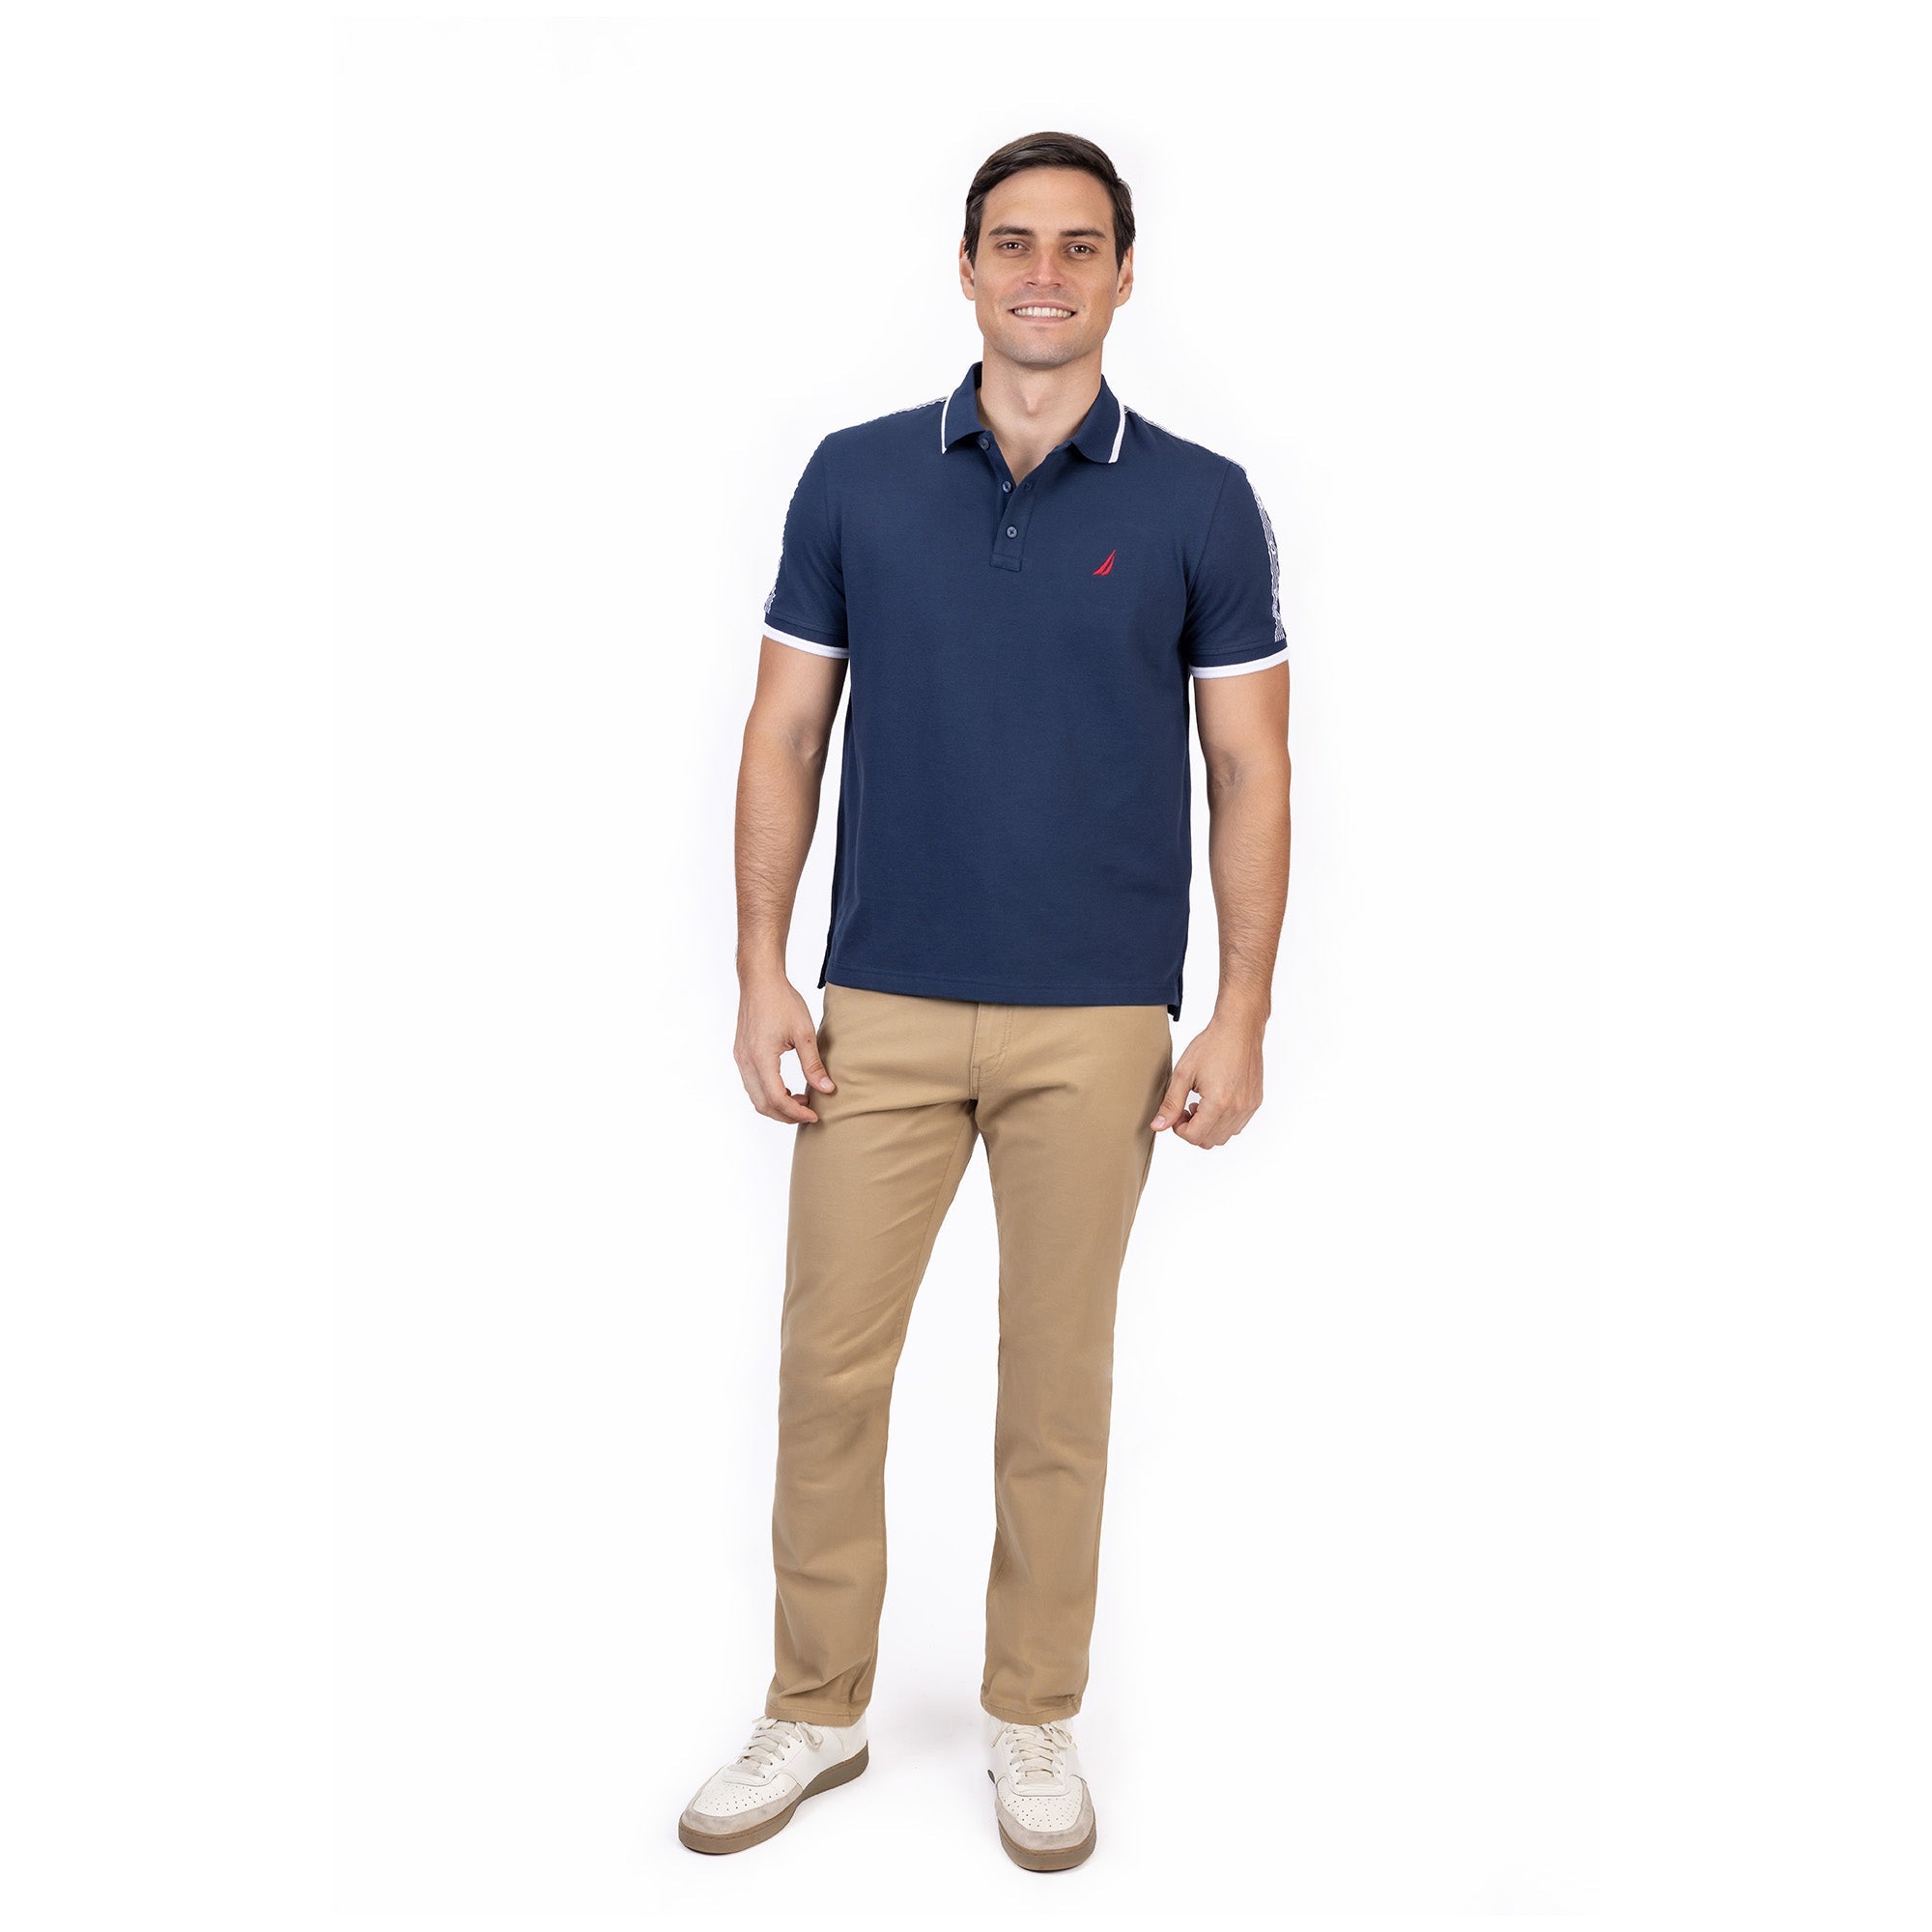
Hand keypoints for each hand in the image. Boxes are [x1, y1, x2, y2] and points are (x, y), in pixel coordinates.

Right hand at [734, 974, 836, 1124]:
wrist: (760, 981)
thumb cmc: (782, 1002)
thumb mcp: (804, 1033)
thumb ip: (813, 1064)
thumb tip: (827, 1089)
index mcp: (761, 1058)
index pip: (777, 1099)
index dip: (796, 1113)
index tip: (814, 1115)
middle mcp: (746, 1062)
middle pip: (763, 1104)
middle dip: (786, 1115)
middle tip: (809, 1113)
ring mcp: (740, 1059)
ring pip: (755, 1097)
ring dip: (777, 1105)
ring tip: (801, 1099)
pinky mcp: (741, 1054)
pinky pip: (752, 1084)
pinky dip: (768, 1093)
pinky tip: (788, 1087)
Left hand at [1150, 1013, 1264, 1148]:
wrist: (1239, 1029)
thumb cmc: (1212, 1045)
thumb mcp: (1183, 1073)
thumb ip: (1171, 1103)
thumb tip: (1158, 1126)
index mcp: (1218, 1102)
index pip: (1194, 1136)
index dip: (1179, 1129)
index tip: (1176, 1113)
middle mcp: (1237, 1108)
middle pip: (1209, 1141)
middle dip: (1193, 1129)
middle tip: (1186, 1108)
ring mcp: (1249, 1107)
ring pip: (1224, 1136)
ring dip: (1208, 1127)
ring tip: (1200, 1104)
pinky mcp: (1255, 1102)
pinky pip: (1237, 1126)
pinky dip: (1223, 1122)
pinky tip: (1215, 1102)